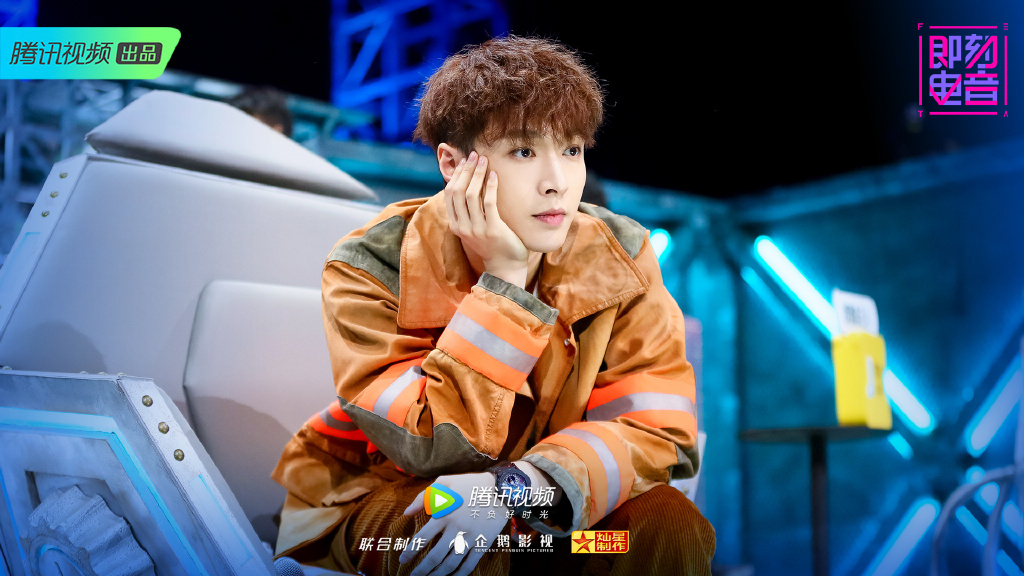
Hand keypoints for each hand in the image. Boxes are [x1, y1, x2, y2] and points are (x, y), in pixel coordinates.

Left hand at [399, 472, 508, 575]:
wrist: (501, 488)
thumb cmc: (470, 484)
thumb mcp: (445, 482)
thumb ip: (423, 497)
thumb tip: (406, 513)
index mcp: (445, 513)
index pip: (422, 538)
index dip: (410, 551)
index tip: (402, 560)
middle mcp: (456, 528)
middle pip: (435, 556)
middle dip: (422, 569)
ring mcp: (471, 537)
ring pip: (451, 563)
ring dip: (437, 575)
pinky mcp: (483, 543)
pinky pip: (470, 564)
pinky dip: (459, 575)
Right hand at [445, 152, 529, 287]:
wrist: (505, 266)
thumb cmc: (492, 244)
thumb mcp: (474, 227)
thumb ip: (469, 210)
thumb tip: (469, 184)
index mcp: (456, 225)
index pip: (450, 194)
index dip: (456, 175)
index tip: (465, 161)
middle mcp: (463, 227)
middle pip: (458, 191)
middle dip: (466, 170)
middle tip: (475, 155)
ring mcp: (477, 229)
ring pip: (471, 195)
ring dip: (477, 174)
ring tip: (484, 161)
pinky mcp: (493, 229)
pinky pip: (489, 203)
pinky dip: (490, 186)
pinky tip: (494, 175)